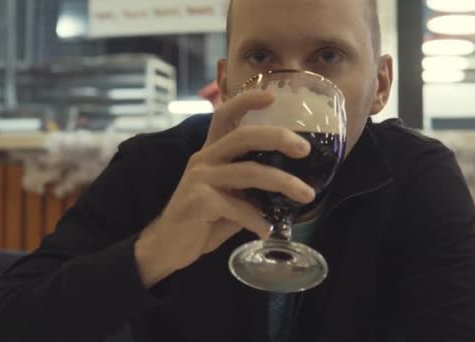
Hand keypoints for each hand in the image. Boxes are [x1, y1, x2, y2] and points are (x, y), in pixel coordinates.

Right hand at [135, 90, 315, 287]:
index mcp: (210, 153)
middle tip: (304, 149)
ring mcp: (200, 179)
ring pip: (250, 172)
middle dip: (278, 137)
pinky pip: (239, 208)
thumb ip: (248, 187)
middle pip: (243, 136)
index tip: (272, 96)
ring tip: (306, 196)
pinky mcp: (199, 202)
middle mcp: (204, 160)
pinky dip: (258, 221)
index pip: (224, 115)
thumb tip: (286, 186)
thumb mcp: (226, 196)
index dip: (246, 101)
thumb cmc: (200, 220)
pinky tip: (266, 231)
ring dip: (284, 183)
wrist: (167, 245)